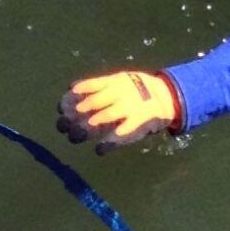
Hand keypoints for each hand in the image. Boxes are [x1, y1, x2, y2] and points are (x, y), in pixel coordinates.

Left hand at [56, 69, 183, 150]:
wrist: (168, 96)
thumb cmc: (137, 89)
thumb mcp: (119, 80)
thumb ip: (98, 86)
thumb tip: (71, 89)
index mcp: (115, 81)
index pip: (87, 87)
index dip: (71, 99)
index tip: (61, 108)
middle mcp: (122, 92)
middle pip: (92, 104)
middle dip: (74, 116)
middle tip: (63, 127)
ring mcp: (131, 107)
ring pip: (104, 117)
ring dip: (86, 129)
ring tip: (75, 136)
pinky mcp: (140, 123)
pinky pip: (123, 134)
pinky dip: (109, 143)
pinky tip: (99, 149)